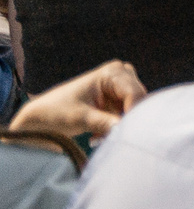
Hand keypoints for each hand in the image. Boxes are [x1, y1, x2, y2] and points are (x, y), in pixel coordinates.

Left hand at [11, 60, 146, 140]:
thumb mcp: (81, 119)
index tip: (123, 134)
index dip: (132, 114)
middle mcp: (120, 75)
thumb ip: (106, 123)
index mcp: (112, 72)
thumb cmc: (55, 112)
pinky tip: (98, 135)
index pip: (135, 93)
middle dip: (125, 120)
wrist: (39, 118)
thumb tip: (126, 131)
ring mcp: (119, 87)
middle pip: (138, 100)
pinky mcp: (116, 99)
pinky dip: (115, 127)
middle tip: (108, 137)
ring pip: (134, 109)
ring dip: (120, 125)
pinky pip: (126, 115)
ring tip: (99, 136)